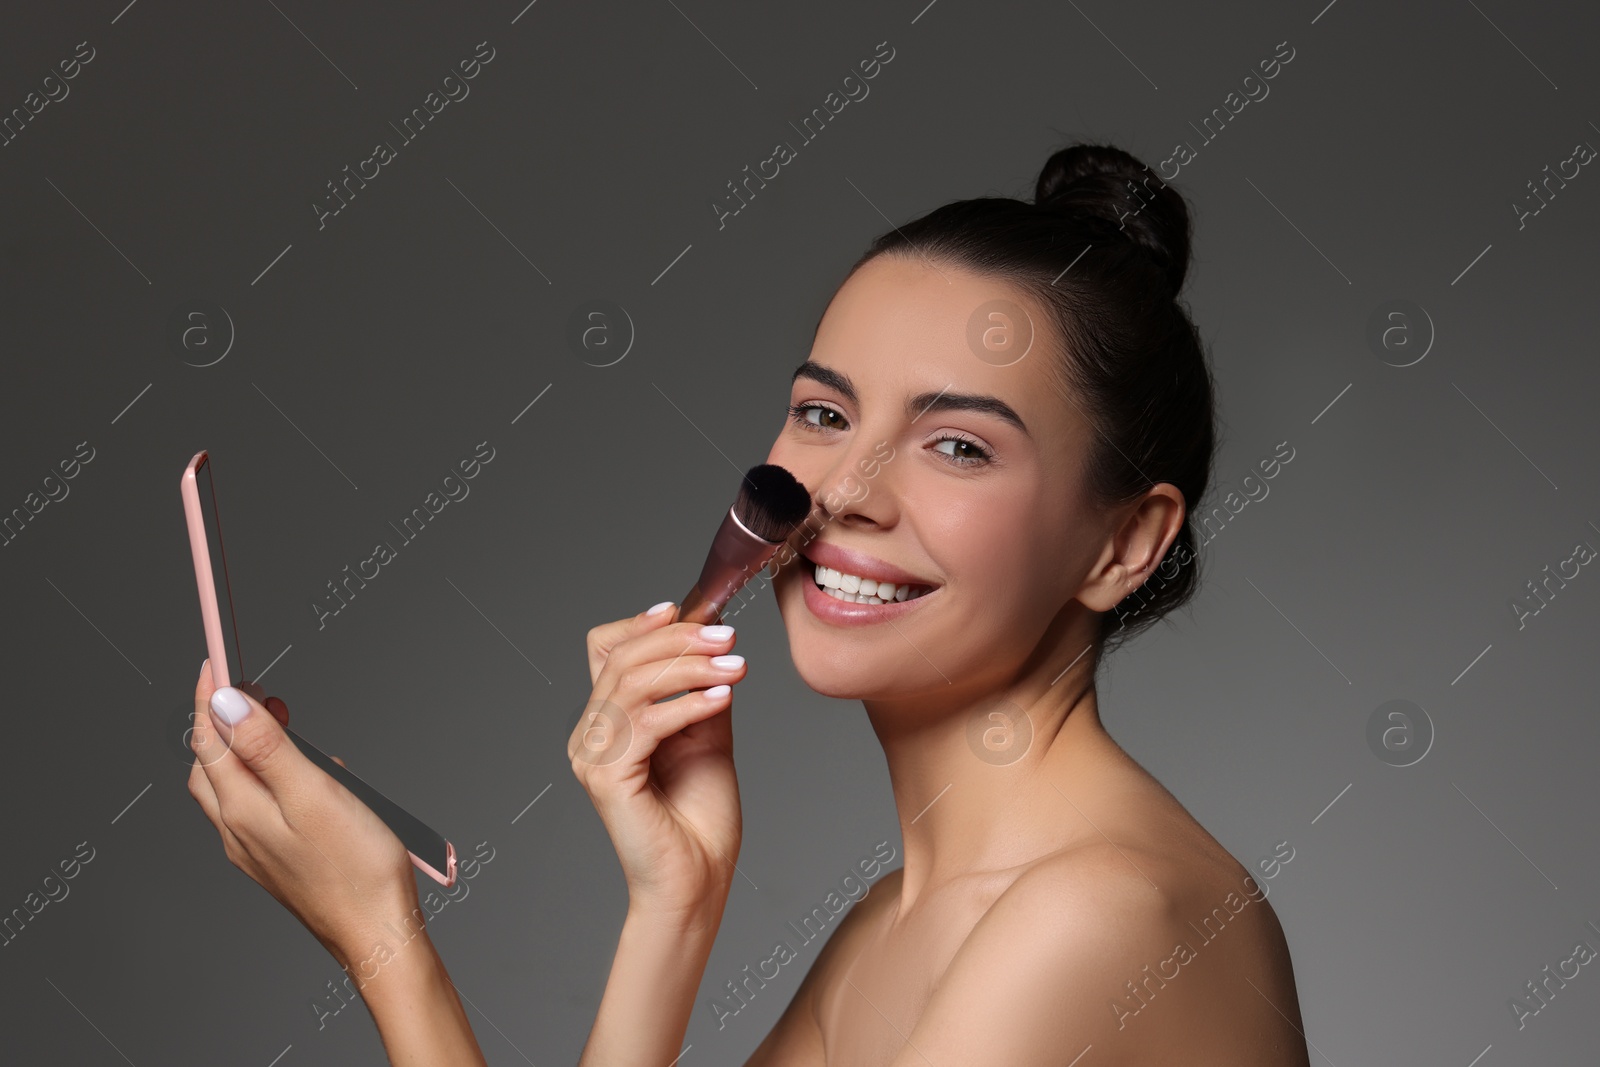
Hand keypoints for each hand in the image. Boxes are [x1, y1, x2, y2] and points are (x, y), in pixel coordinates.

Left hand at [187, 660, 421, 968]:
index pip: (207, 740)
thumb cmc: (357, 869)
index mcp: (241, 812)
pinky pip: (257, 809)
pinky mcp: (278, 861)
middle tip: (254, 688)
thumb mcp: (315, 794)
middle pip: (210, 764)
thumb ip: (268, 747)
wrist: (378, 934)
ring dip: (248, 748)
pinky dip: (270, 777)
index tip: (215, 661)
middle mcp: (238, 832)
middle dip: (223, 720)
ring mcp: (255, 850)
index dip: (208, 696)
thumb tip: (224, 703)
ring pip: (232, 787)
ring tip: (283, 723)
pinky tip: (308, 776)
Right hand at [570, 603, 745, 922]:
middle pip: (622, 659)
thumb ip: (700, 687)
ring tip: (735, 668)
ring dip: (690, 667)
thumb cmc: (700, 816)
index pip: (604, 648)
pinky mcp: (605, 778)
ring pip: (632, 684)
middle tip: (729, 640)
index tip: (683, 608)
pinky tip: (722, 699)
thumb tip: (713, 632)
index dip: (639, 623)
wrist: (698, 879)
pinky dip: (687, 704)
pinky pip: (644, 723)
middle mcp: (589, 735)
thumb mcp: (707, 732)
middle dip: (680, 640)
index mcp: (607, 720)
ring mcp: (591, 756)